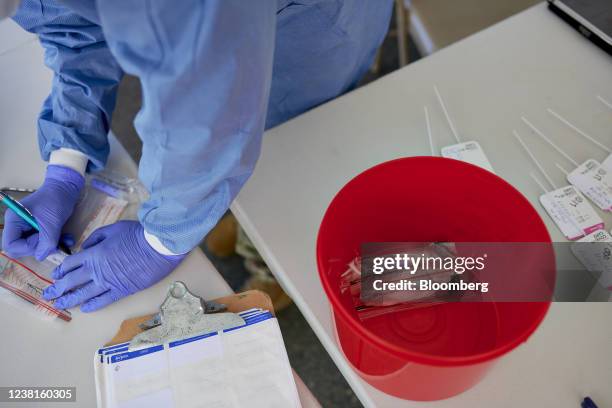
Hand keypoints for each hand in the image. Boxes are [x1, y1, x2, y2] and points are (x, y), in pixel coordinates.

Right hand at [2, 165, 83, 260]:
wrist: (67, 187)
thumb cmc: (56, 199)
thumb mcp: (52, 222)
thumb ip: (46, 241)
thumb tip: (41, 257)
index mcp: (14, 220)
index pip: (11, 245)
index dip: (27, 248)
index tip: (42, 241)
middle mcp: (18, 224)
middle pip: (22, 247)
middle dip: (40, 247)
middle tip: (54, 241)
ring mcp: (29, 226)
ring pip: (35, 246)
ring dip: (51, 245)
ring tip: (65, 239)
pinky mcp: (40, 228)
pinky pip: (44, 241)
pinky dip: (55, 242)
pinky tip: (66, 238)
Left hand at [42, 221, 185, 311]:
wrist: (158, 247)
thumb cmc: (137, 235)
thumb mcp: (112, 229)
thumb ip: (95, 238)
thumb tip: (85, 248)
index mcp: (93, 254)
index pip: (70, 264)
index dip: (60, 270)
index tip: (55, 275)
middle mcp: (97, 271)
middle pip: (72, 281)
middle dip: (58, 288)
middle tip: (48, 295)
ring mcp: (109, 283)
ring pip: (84, 294)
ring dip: (70, 299)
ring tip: (60, 305)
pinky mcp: (121, 290)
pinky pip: (103, 300)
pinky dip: (93, 305)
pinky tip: (85, 308)